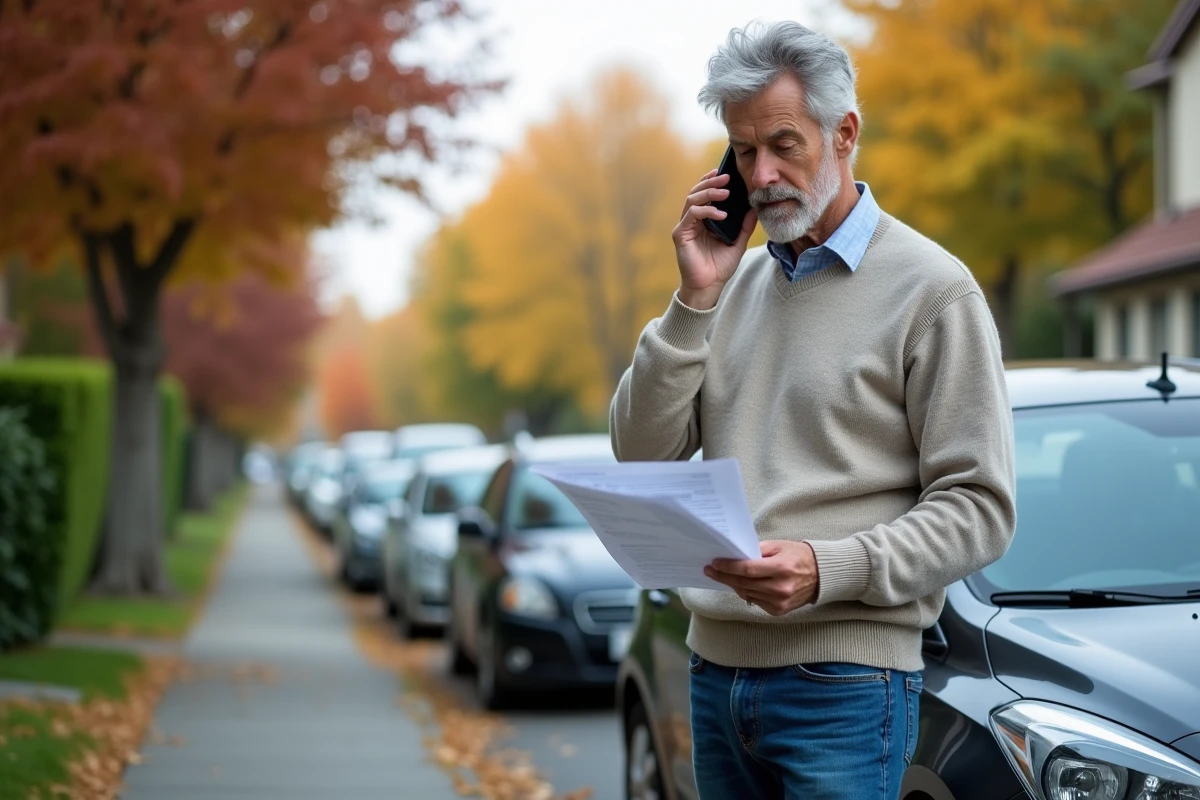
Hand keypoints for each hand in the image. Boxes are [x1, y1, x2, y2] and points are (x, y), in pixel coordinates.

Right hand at [672, 170, 757, 310]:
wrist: (709, 287)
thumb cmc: (720, 267)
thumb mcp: (738, 243)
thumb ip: (745, 226)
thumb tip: (754, 208)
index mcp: (703, 220)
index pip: (704, 194)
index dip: (712, 181)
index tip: (726, 173)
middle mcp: (691, 221)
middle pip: (696, 192)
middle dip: (711, 182)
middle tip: (727, 177)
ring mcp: (685, 227)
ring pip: (692, 200)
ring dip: (709, 193)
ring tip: (726, 192)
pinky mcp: (681, 235)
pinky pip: (692, 215)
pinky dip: (706, 211)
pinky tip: (721, 215)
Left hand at [704, 540, 819, 615]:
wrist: (821, 576)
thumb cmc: (799, 556)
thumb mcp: (780, 546)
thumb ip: (757, 550)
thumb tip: (735, 556)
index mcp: (781, 568)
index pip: (747, 570)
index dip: (728, 567)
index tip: (714, 563)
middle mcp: (780, 588)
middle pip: (744, 584)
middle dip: (724, 577)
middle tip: (710, 570)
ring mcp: (779, 602)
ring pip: (747, 594)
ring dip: (733, 585)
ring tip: (722, 575)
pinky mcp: (779, 611)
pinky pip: (755, 601)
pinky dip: (746, 592)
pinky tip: (742, 585)